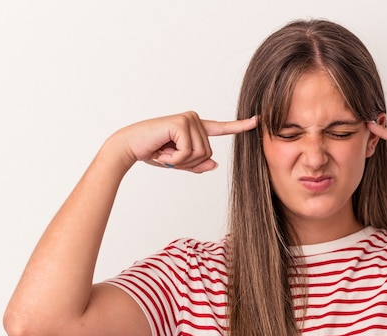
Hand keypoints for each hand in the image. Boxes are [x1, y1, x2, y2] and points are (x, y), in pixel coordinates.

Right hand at [112, 111, 257, 172]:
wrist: (128, 147)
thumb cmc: (153, 153)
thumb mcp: (179, 163)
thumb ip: (198, 164)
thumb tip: (215, 164)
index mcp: (196, 128)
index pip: (221, 128)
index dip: (240, 126)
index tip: (257, 121)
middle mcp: (194, 119)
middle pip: (208, 153)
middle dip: (188, 162)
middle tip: (168, 155)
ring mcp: (189, 119)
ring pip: (200, 154)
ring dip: (180, 160)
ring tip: (164, 152)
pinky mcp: (181, 123)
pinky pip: (188, 152)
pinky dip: (175, 158)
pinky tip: (162, 151)